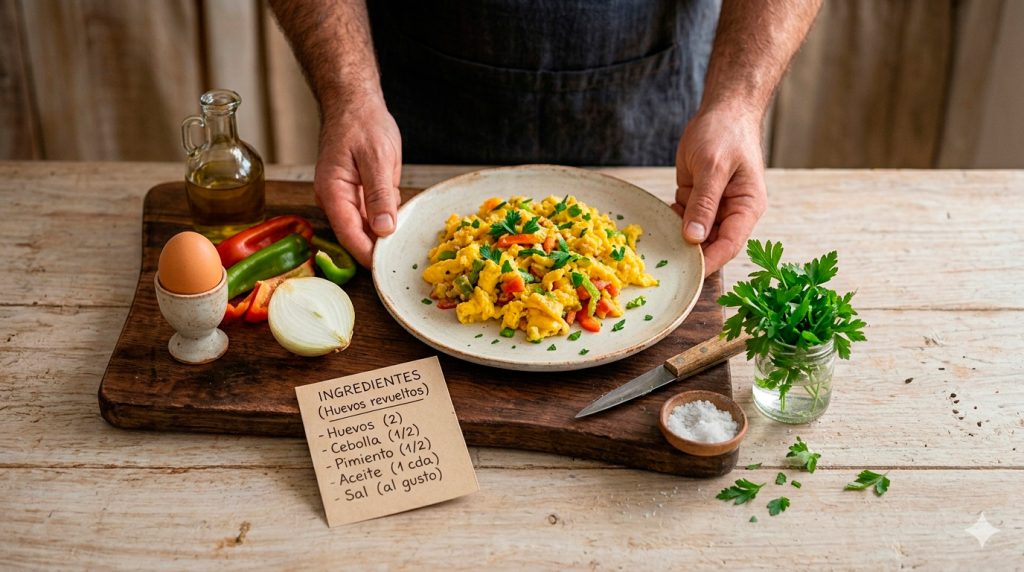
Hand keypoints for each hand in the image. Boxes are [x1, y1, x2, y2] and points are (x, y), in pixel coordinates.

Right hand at [314, 96, 401, 267]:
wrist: (354, 104)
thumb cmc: (362, 124)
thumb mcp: (376, 157)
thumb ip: (379, 194)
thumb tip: (383, 229)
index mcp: (333, 193)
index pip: (349, 235)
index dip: (368, 255)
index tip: (388, 269)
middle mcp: (335, 201)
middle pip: (356, 237)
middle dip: (379, 250)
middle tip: (405, 262)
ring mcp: (347, 199)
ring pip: (367, 229)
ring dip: (386, 237)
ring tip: (408, 246)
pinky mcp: (359, 196)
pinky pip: (374, 216)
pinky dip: (388, 220)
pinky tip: (403, 220)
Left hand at [674, 105, 766, 276]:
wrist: (722, 111)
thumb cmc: (725, 134)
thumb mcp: (713, 167)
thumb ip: (704, 203)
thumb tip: (694, 238)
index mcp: (747, 207)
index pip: (729, 245)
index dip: (709, 262)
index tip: (688, 274)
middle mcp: (732, 212)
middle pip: (712, 245)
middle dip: (690, 255)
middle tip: (664, 265)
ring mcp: (714, 207)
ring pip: (695, 235)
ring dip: (677, 240)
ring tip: (657, 246)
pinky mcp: (697, 200)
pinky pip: (683, 220)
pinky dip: (671, 223)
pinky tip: (659, 224)